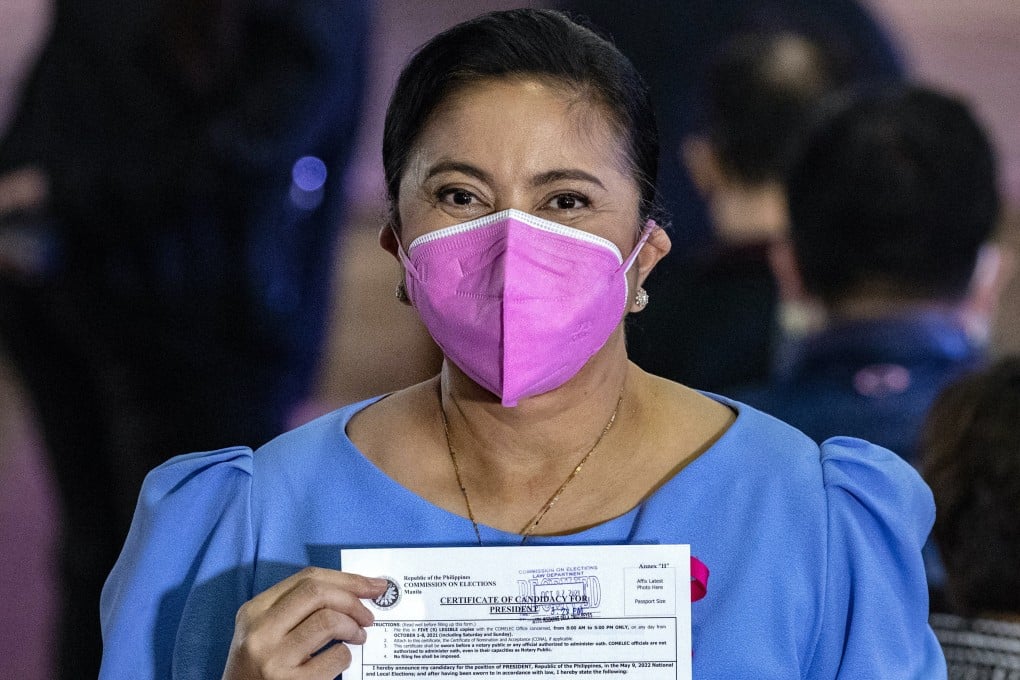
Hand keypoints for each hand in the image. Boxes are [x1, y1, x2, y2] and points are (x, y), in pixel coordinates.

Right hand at [222, 567, 387, 678]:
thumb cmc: (259, 667)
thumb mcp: (264, 630)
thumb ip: (296, 608)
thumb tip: (353, 591)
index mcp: (254, 611)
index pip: (307, 578)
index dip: (346, 578)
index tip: (372, 584)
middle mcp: (261, 632)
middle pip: (318, 593)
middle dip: (353, 598)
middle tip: (368, 614)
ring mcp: (275, 659)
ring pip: (328, 621)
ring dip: (353, 626)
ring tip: (358, 636)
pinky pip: (334, 657)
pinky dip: (347, 655)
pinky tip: (342, 659)